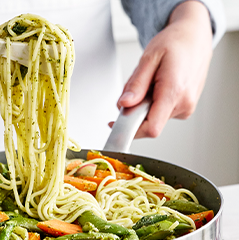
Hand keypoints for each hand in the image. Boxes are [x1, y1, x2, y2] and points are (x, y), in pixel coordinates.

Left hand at [116, 1, 212, 138]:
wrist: (196, 37)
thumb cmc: (175, 43)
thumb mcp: (149, 58)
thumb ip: (136, 84)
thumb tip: (124, 104)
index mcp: (174, 91)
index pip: (151, 128)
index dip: (131, 130)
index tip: (115, 125)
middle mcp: (184, 103)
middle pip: (149, 123)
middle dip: (135, 109)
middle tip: (136, 88)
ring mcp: (186, 107)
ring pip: (154, 118)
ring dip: (144, 104)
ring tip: (151, 81)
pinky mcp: (186, 108)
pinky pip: (161, 113)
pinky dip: (153, 103)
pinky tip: (158, 86)